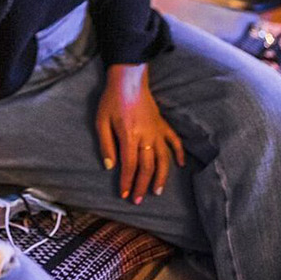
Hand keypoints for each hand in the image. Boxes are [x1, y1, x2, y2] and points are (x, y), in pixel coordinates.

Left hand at [96, 64, 184, 204]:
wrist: (128, 79)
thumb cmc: (111, 100)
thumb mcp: (101, 121)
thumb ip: (106, 145)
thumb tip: (110, 166)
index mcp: (129, 136)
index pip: (129, 165)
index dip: (127, 182)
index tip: (124, 194)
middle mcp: (146, 136)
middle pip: (147, 167)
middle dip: (142, 185)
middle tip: (138, 200)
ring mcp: (157, 131)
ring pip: (163, 159)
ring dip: (161, 177)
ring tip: (157, 191)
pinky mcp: (163, 124)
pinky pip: (175, 141)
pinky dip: (179, 154)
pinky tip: (180, 166)